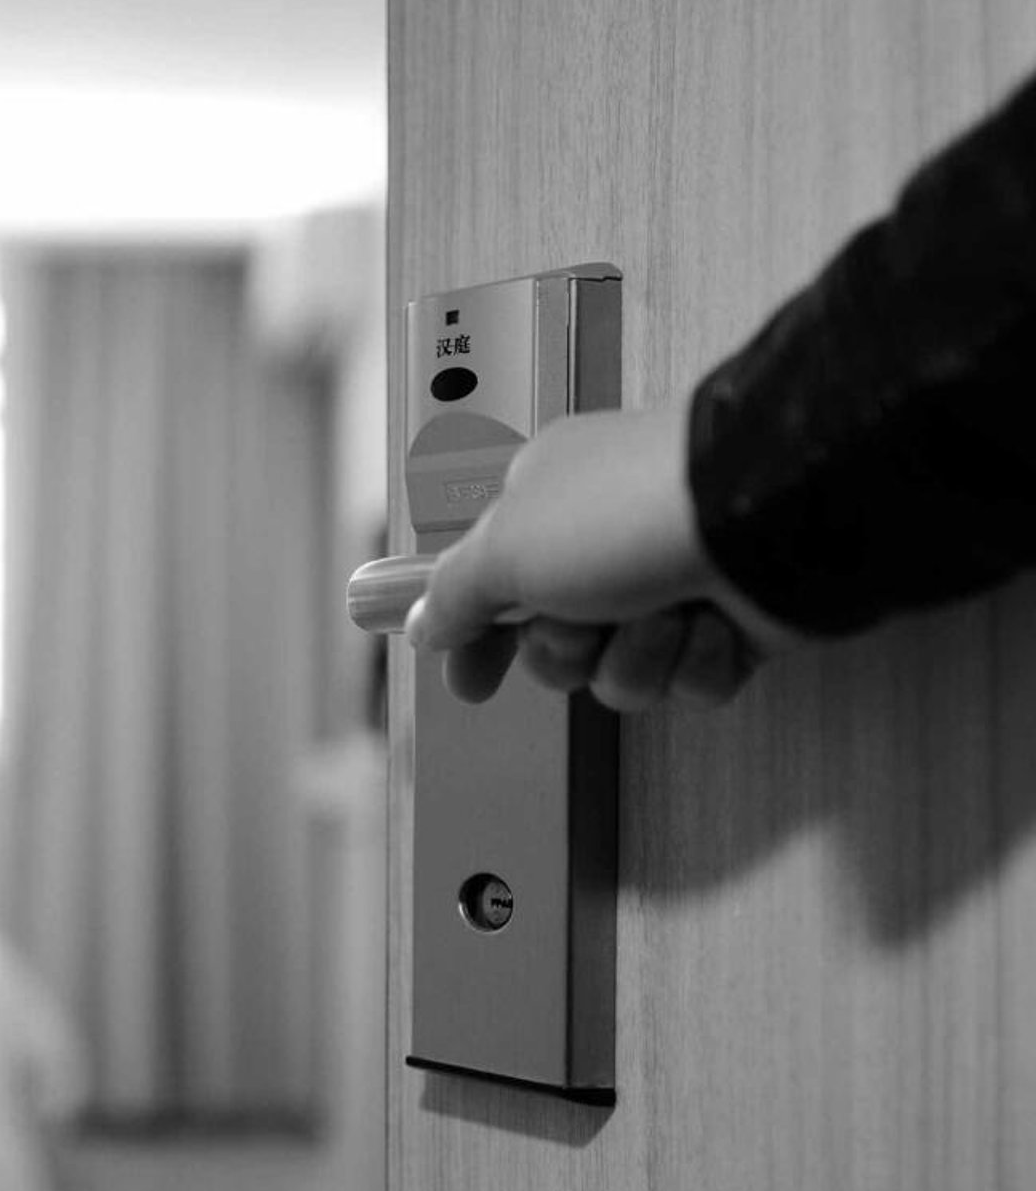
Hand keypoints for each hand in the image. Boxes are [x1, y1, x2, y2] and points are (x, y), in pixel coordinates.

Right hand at [403, 398, 796, 708]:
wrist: (768, 516)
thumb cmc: (630, 512)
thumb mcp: (505, 549)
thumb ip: (452, 593)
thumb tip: (422, 623)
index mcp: (545, 506)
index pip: (489, 586)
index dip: (475, 641)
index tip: (469, 684)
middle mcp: (605, 543)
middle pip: (555, 648)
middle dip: (569, 651)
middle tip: (586, 621)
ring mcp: (671, 582)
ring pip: (623, 673)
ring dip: (639, 656)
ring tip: (666, 612)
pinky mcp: (731, 622)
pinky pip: (691, 681)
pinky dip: (699, 661)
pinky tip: (713, 623)